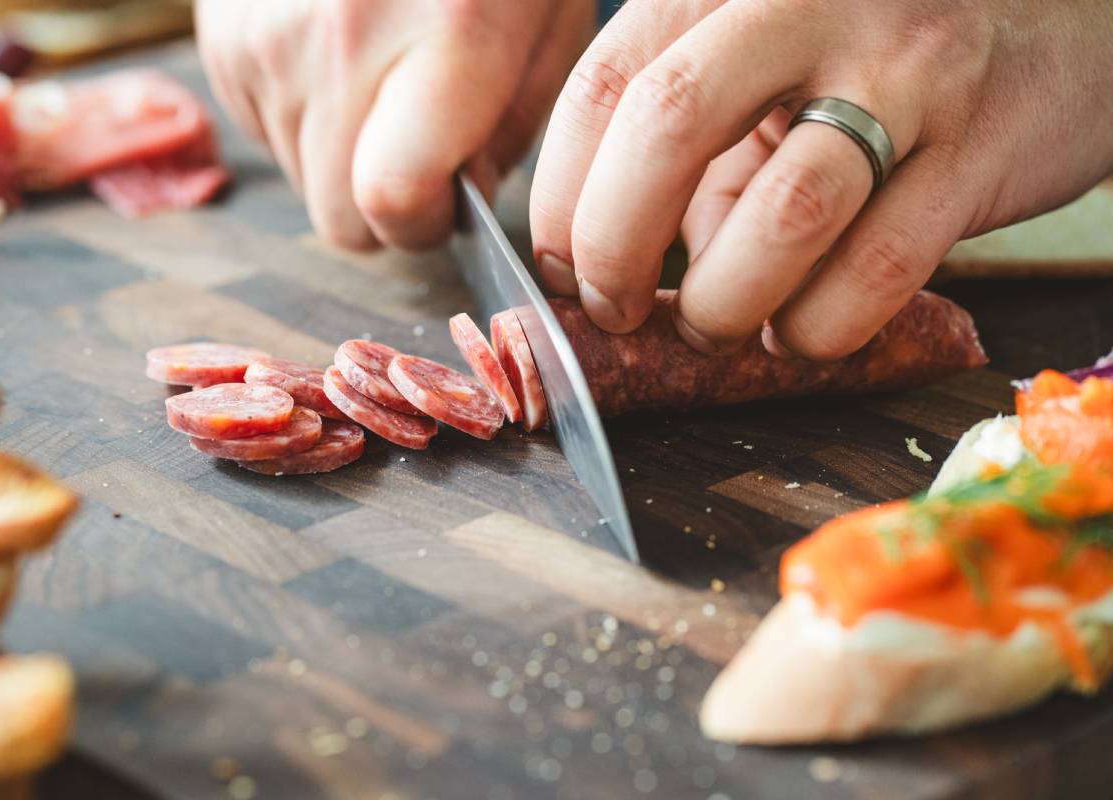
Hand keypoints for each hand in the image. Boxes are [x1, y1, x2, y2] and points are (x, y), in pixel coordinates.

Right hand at [196, 0, 593, 250]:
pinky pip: (266, 132)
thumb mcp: (547, 24)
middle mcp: (342, 41)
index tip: (448, 206)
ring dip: (345, 159)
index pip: (394, 199)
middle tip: (418, 154)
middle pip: (339, 216)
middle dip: (385, 212)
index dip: (423, 226)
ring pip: (302, 180)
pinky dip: (306, 117)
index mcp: (446, 38)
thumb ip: (511, 129)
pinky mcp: (224, 36)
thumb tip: (461, 198)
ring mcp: (268, 38)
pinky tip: (339, 58)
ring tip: (379, 79)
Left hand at [529, 0, 1112, 358]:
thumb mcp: (767, 73)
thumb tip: (630, 273)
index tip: (562, 269)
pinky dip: (818, 325)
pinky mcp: (981, 148)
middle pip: (669, 123)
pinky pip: (879, 266)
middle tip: (616, 309)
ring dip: (724, 300)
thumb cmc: (878, 52)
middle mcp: (812, 6)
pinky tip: (800, 331)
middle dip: (617, 243)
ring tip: (717, 327)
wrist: (1061, 13)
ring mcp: (906, 71)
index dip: (560, 196)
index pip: (606, 84)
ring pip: (785, 210)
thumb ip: (697, 157)